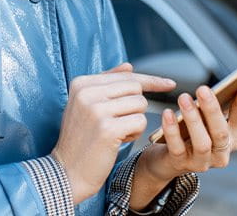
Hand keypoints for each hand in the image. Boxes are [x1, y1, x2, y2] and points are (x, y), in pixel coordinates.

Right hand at [51, 63, 176, 203]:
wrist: (67, 171)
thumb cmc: (80, 139)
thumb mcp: (86, 106)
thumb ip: (107, 84)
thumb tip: (129, 65)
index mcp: (81, 83)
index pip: (126, 76)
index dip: (150, 80)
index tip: (170, 83)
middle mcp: (87, 93)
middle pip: (135, 89)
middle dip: (137, 107)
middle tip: (121, 123)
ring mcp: (97, 110)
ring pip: (140, 105)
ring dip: (135, 121)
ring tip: (116, 133)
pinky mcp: (108, 129)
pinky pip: (140, 122)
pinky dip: (135, 133)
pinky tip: (118, 141)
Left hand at [139, 70, 236, 180]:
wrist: (166, 159)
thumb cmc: (190, 131)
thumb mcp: (206, 117)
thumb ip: (216, 103)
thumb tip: (232, 77)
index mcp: (233, 137)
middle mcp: (221, 152)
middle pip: (221, 132)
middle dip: (212, 109)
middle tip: (202, 88)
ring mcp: (202, 162)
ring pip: (202, 143)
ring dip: (193, 119)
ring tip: (183, 98)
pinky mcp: (180, 165)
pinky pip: (177, 148)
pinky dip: (172, 130)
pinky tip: (167, 113)